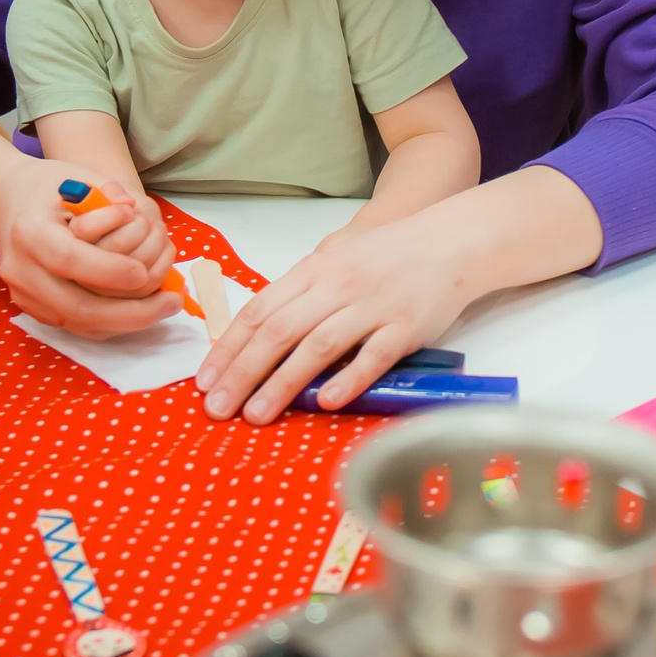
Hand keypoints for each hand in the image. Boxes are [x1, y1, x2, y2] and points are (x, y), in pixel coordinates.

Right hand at [0, 160, 178, 335]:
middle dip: (129, 310)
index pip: (68, 258)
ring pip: (80, 324)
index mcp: (29, 231)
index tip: (143, 273)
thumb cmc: (48, 187)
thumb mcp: (77, 177)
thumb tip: (132, 209)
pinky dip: (113, 323)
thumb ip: (106, 192)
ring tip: (167, 307)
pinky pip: (77, 326)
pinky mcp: (35, 309)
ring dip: (128, 322)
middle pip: (76, 305)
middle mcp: (21, 269)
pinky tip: (144, 312)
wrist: (7, 203)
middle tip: (172, 302)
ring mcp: (25, 295)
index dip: (107, 270)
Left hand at [195, 210, 471, 422]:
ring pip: (318, 346)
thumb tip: (261, 330)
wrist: (450, 241)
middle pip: (279, 331)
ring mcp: (372, 306)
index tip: (205, 380)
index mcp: (315, 270)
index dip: (229, 347)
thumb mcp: (337, 259)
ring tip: (256, 415)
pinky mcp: (405, 326)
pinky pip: (373, 355)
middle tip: (217, 408)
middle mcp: (338, 286)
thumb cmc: (388, 255)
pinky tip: (327, 401)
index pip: (260, 310)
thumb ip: (302, 290)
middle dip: (242, 373)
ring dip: (282, 383)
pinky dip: (349, 378)